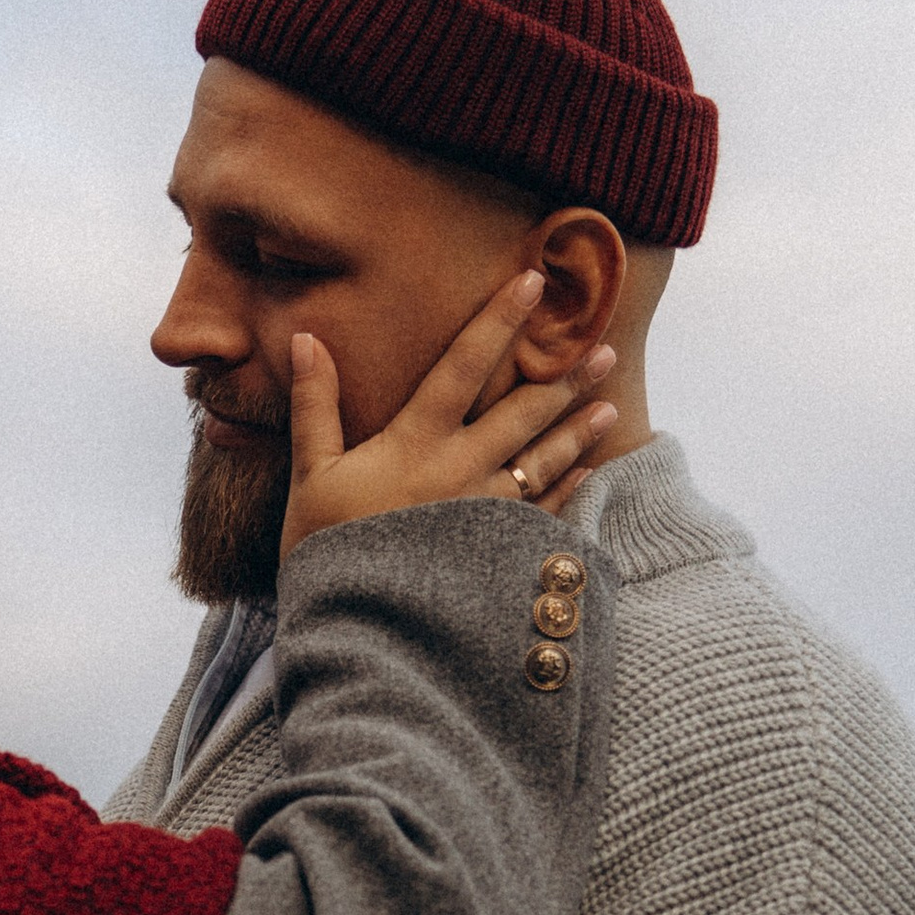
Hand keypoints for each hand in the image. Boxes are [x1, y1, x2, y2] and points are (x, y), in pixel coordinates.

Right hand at [278, 271, 619, 558]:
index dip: (499, 319)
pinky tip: (588, 468)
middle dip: (564, 375)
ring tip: (609, 401)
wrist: (358, 632)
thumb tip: (306, 340)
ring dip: (578, 427)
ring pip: (544, 459)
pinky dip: (569, 486)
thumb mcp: (310, 476)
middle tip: (604, 345)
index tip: (533, 282)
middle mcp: (461, 469)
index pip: (464, 364)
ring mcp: (487, 513)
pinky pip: (544, 512)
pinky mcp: (499, 553)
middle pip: (522, 410)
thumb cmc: (326, 552)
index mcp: (415, 442)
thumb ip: (315, 407)